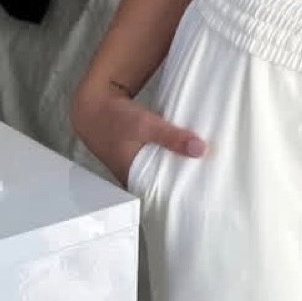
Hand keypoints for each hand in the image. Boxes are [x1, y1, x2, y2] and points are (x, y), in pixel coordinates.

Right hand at [70, 74, 205, 188]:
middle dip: (182, 181)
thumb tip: (200, 150)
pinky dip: (169, 156)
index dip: (179, 195)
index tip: (201, 193)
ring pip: (160, 171)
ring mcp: (134, 165)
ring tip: (201, 168)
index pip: (160, 196)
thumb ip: (171, 137)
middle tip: (207, 181)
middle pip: (162, 184)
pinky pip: (157, 160)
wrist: (94, 104)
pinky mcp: (137, 154)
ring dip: (176, 167)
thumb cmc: (114, 118)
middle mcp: (133, 176)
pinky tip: (184, 152)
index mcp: (132, 178)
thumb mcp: (145, 125)